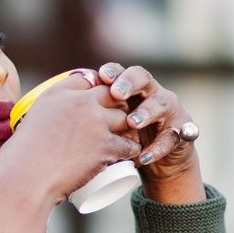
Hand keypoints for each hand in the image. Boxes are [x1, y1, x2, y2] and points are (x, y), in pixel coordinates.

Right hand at [0, 71, 140, 202]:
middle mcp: (79, 102)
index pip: (87, 79)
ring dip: (127, 127)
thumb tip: (54, 124)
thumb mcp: (30, 123)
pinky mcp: (105, 145)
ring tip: (124, 137)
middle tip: (115, 120)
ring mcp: (94, 122)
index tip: (98, 100)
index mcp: (57, 92)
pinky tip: (129, 153)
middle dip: (116, 104)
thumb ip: (45, 117)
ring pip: (124, 117)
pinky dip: (130, 149)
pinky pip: (129, 144)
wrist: (25, 179)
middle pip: (111, 94)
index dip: (96, 88)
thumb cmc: (20, 158)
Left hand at [95, 62, 204, 201]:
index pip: (121, 72)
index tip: (99, 76)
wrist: (158, 161)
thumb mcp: (106, 125)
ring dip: (146, 112)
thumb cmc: (124, 138)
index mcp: (131, 89)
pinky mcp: (181, 132)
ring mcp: (169, 111)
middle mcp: (152, 93)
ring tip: (132, 122)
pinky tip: (144, 156)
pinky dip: (158, 148)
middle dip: (130, 83)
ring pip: (161, 103)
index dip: (113, 71)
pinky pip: (172, 137)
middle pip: (143, 78)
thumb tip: (52, 109)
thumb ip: (89, 115)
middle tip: (116, 93)